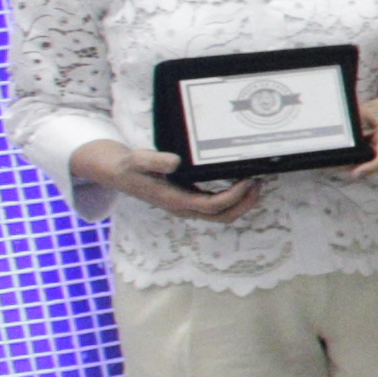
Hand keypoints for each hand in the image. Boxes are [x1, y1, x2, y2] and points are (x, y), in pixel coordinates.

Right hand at [73, 141, 262, 222]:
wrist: (118, 174)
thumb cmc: (130, 167)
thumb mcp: (137, 160)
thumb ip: (153, 160)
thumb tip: (175, 162)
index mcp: (174, 201)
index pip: (211, 206)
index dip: (233, 197)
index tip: (248, 181)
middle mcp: (184, 208)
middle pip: (222, 216)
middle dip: (244, 204)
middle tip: (259, 184)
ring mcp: (187, 207)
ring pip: (221, 215)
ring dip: (242, 203)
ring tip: (256, 184)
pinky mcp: (189, 202)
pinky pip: (216, 207)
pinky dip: (233, 199)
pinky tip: (241, 183)